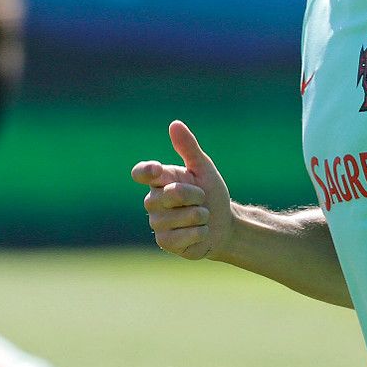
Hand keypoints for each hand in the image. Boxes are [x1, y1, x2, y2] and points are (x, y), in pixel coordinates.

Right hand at [130, 121, 232, 260]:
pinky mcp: (165, 242)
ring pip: (179, 217)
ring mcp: (157, 222)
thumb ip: (188, 148)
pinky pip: (181, 236)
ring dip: (200, 216)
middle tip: (201, 199)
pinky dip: (199, 233)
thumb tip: (174, 124)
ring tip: (202, 216)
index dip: (146, 171)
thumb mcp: (204, 169)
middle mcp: (154, 201)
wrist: (224, 224)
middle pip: (172, 194)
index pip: (141, 173)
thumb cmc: (211, 193)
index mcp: (160, 180)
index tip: (157, 170)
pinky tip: (200, 232)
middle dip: (196, 196)